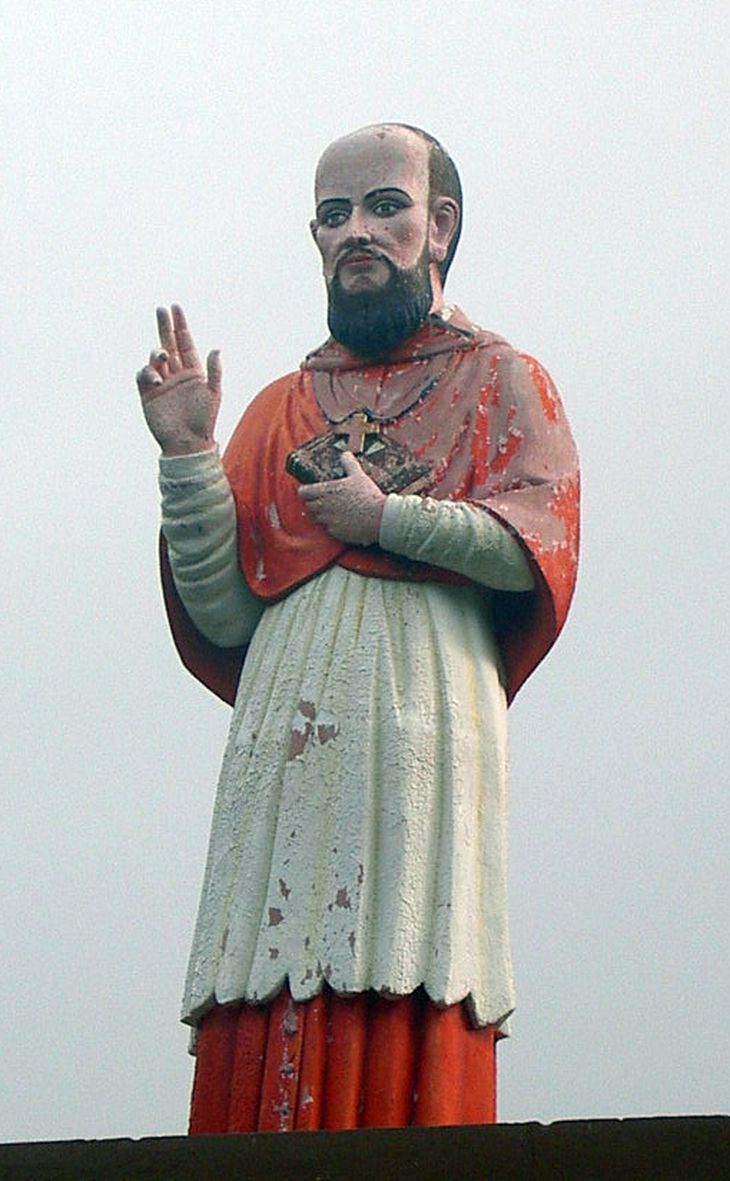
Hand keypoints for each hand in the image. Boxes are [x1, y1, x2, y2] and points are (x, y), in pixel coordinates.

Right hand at [136, 305, 221, 455]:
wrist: (187, 443)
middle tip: (161, 309)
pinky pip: (143, 376)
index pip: (185, 343)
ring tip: (162, 357)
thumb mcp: (213, 394)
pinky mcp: (148, 394)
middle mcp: (176, 375)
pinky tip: (155, 378)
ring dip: (157, 354)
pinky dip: (146, 372)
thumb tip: (216, 349)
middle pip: (168, 344)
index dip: (180, 325)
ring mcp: (161, 383)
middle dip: (164, 327)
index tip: (175, 308)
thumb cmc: (204, 420)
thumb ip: (214, 371)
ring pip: (155, 359)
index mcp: (193, 372)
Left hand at [298, 452, 386, 545]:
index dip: (305, 491)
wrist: (378, 517)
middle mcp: (324, 506)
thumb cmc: (368, 495)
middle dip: (313, 503)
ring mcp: (328, 520)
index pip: (304, 492)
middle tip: (321, 502)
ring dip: (321, 515)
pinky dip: (332, 526)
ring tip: (331, 513)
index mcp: (327, 491)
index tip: (307, 491)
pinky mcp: (335, 532)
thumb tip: (345, 454)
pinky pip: (328, 529)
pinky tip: (341, 522)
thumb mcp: (358, 476)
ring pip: (317, 518)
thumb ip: (349, 464)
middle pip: (308, 506)